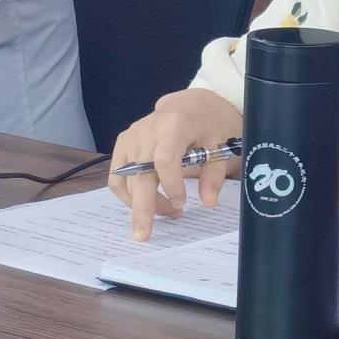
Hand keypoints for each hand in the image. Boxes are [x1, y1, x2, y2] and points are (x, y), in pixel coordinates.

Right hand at [108, 89, 241, 240]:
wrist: (191, 104)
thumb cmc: (208, 122)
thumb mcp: (220, 143)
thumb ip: (214, 173)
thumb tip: (209, 202)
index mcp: (173, 123)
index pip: (164, 158)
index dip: (170, 185)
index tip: (181, 204)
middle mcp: (147, 129)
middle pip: (139, 173)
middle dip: (142, 206)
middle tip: (144, 234)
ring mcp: (131, 135)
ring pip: (126, 178)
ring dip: (140, 202)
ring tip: (166, 212)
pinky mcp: (123, 143)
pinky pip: (118, 175)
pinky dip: (128, 193)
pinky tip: (147, 202)